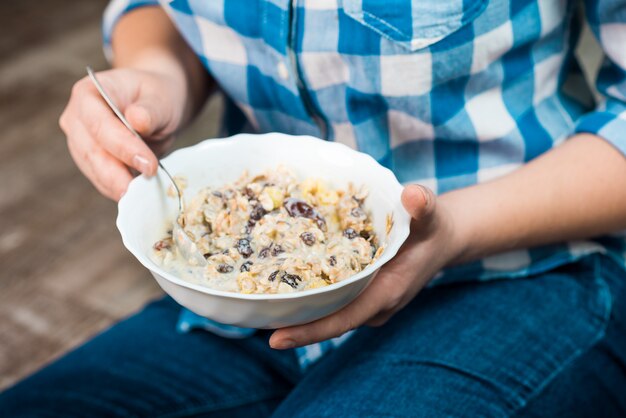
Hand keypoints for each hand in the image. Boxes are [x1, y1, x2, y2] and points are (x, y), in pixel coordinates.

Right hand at [59, 67, 186, 199]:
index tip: (149, 165)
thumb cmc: (157, 96)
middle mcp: (76, 117)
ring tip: (140, 197)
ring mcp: (78, 140)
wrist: (155, 104)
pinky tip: (135, 196)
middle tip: (140, 192)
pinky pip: (99, 178)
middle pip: (90, 151)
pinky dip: (116, 188)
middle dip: (116, 175)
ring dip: (116, 185)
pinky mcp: (88, 159)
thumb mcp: (161, 98)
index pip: (100, 124)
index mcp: (89, 93)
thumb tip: (137, 120)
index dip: (123, 148)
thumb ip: (150, 110)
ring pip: (92, 169)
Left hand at [269, 184, 462, 348]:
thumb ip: (423, 205)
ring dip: (295, 310)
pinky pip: (331, 298)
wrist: (443, 240)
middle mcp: (372, 304)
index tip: (274, 339)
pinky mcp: (361, 292)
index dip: (309, 331)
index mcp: (386, 293)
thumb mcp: (432, 214)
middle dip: (291, 323)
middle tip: (248, 318)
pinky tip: (279, 283)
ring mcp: (366, 301)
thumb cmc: (434, 228)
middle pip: (326, 321)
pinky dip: (308, 294)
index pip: (343, 319)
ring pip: (326, 311)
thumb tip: (412, 196)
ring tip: (253, 303)